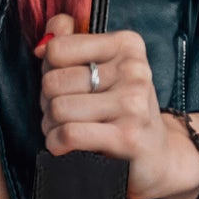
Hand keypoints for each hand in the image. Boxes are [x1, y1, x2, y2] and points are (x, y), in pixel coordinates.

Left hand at [35, 13, 185, 198]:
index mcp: (126, 44)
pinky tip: (63, 145)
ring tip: (63, 129)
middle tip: (61, 112)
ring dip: (50, 125)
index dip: (49, 70)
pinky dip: (56, 142)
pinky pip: (69, 133)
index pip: (57, 49)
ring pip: (58, 108)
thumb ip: (68, 42)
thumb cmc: (121, 108)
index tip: (63, 84)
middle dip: (47, 101)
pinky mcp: (127, 137)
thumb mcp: (101, 67)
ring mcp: (133, 103)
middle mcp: (133, 69)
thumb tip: (40, 47)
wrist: (157, 155)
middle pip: (54, 81)